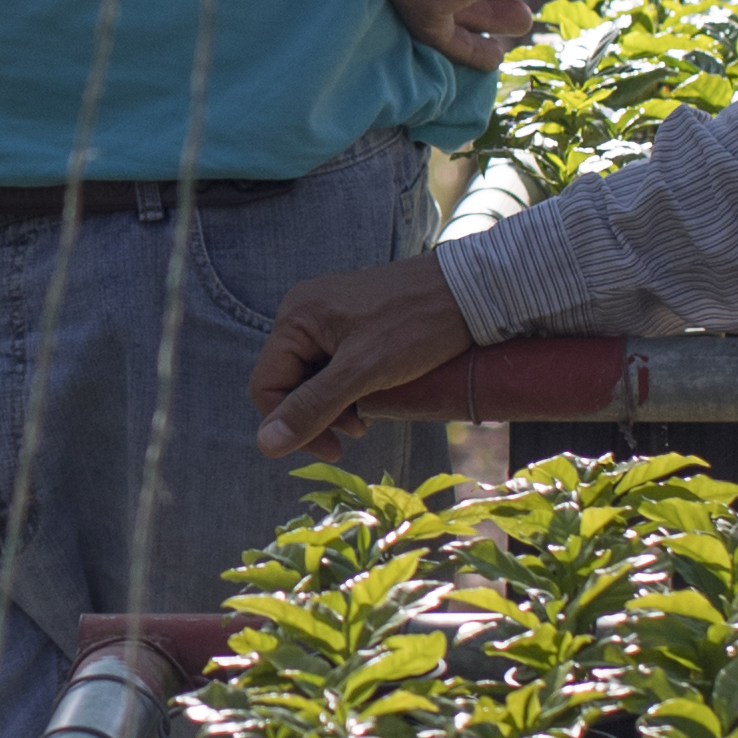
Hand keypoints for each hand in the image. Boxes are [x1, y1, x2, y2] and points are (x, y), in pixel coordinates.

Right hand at [247, 255, 479, 455]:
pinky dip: (350, 386)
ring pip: (314, 375)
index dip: (292, 425)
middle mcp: (305, 311)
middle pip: (289, 381)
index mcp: (296, 316)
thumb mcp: (363, 372)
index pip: (266, 385)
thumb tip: (265, 446)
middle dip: (319, 414)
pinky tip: (376, 394)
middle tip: (359, 430)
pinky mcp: (354, 320)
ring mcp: (329, 314)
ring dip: (336, 404)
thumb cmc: (418, 325)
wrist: (472, 289)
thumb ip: (313, 407)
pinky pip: (335, 362)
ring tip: (370, 415)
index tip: (334, 448)